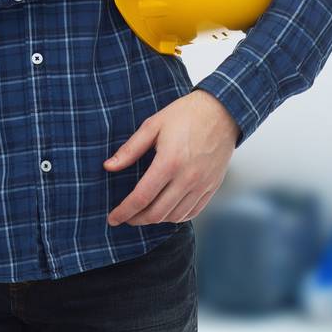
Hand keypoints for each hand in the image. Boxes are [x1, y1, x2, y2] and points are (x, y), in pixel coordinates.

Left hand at [104, 90, 238, 226]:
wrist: (223, 111)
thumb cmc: (185, 115)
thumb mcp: (153, 125)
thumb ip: (130, 149)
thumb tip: (108, 167)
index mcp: (169, 162)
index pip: (141, 198)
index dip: (124, 212)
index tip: (112, 218)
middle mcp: (187, 178)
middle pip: (157, 214)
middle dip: (136, 219)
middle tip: (125, 217)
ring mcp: (202, 185)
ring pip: (174, 217)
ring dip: (155, 220)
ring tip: (143, 213)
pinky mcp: (212, 187)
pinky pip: (192, 212)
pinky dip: (175, 217)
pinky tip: (165, 211)